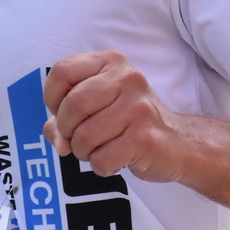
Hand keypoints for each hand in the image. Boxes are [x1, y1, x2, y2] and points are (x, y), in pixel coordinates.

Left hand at [43, 51, 186, 182]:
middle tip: (80, 139)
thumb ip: (66, 116)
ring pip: (83, 137)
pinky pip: (101, 159)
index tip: (62, 114)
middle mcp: (127, 78)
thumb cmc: (130, 122)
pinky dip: (102, 167)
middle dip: (67, 131)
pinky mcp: (144, 138)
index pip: (62, 71)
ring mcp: (138, 108)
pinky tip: (116, 160)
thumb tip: (56, 137)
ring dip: (84, 153)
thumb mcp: (99, 105)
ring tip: (101, 149)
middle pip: (72, 105)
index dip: (52, 98)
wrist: (178, 143)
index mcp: (112, 62)